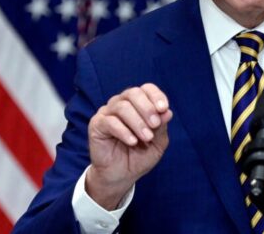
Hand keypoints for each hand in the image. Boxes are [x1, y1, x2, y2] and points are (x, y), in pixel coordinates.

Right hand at [85, 83, 172, 209]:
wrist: (122, 176)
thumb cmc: (139, 156)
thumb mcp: (157, 143)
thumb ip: (161, 127)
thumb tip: (167, 112)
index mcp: (138, 104)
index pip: (146, 89)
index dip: (156, 96)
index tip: (163, 108)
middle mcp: (121, 104)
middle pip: (133, 93)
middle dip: (147, 108)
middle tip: (155, 125)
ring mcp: (107, 113)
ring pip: (122, 106)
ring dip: (137, 122)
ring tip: (146, 138)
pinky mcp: (96, 125)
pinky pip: (109, 122)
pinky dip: (124, 131)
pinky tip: (132, 142)